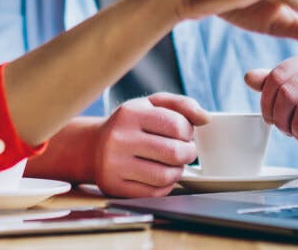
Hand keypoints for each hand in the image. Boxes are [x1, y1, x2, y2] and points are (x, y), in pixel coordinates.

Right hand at [93, 93, 208, 197]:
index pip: (176, 125)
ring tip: (173, 164)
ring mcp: (114, 164)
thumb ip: (181, 105)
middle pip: (174, 153)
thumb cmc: (130, 124)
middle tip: (184, 151)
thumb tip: (205, 118)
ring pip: (165, 176)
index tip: (184, 133)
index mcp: (130, 114)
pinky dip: (165, 186)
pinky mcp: (114, 186)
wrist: (92, 147)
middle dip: (188, 153)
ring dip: (178, 171)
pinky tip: (160, 176)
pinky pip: (154, 193)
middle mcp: (119, 138)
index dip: (188, 132)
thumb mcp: (151, 104)